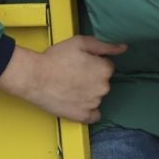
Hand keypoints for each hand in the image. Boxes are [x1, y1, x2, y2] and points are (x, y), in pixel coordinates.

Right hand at [0, 35, 126, 121]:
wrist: (34, 77)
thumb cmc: (55, 58)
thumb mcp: (80, 43)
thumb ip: (105, 46)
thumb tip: (123, 48)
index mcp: (104, 70)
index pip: (107, 67)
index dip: (94, 63)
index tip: (81, 64)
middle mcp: (103, 88)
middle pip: (103, 82)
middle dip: (92, 78)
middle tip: (73, 74)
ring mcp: (93, 103)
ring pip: (97, 97)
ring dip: (88, 93)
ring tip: (70, 87)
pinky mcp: (82, 116)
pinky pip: (93, 115)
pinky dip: (87, 111)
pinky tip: (77, 103)